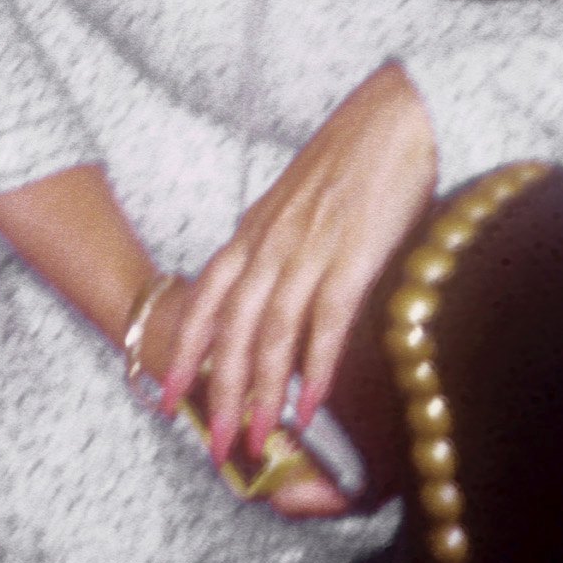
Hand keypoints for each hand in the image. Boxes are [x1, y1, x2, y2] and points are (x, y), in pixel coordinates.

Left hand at [156, 64, 436, 511]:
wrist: (394, 116)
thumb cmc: (351, 157)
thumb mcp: (293, 201)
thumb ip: (274, 244)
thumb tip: (267, 285)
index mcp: (253, 233)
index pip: (204, 302)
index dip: (186, 355)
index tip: (168, 399)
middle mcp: (270, 246)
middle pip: (231, 332)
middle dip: (219, 393)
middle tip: (215, 446)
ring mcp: (308, 253)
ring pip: (271, 336)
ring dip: (263, 395)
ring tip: (259, 441)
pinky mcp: (351, 258)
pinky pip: (325, 323)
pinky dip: (316, 368)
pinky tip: (311, 405)